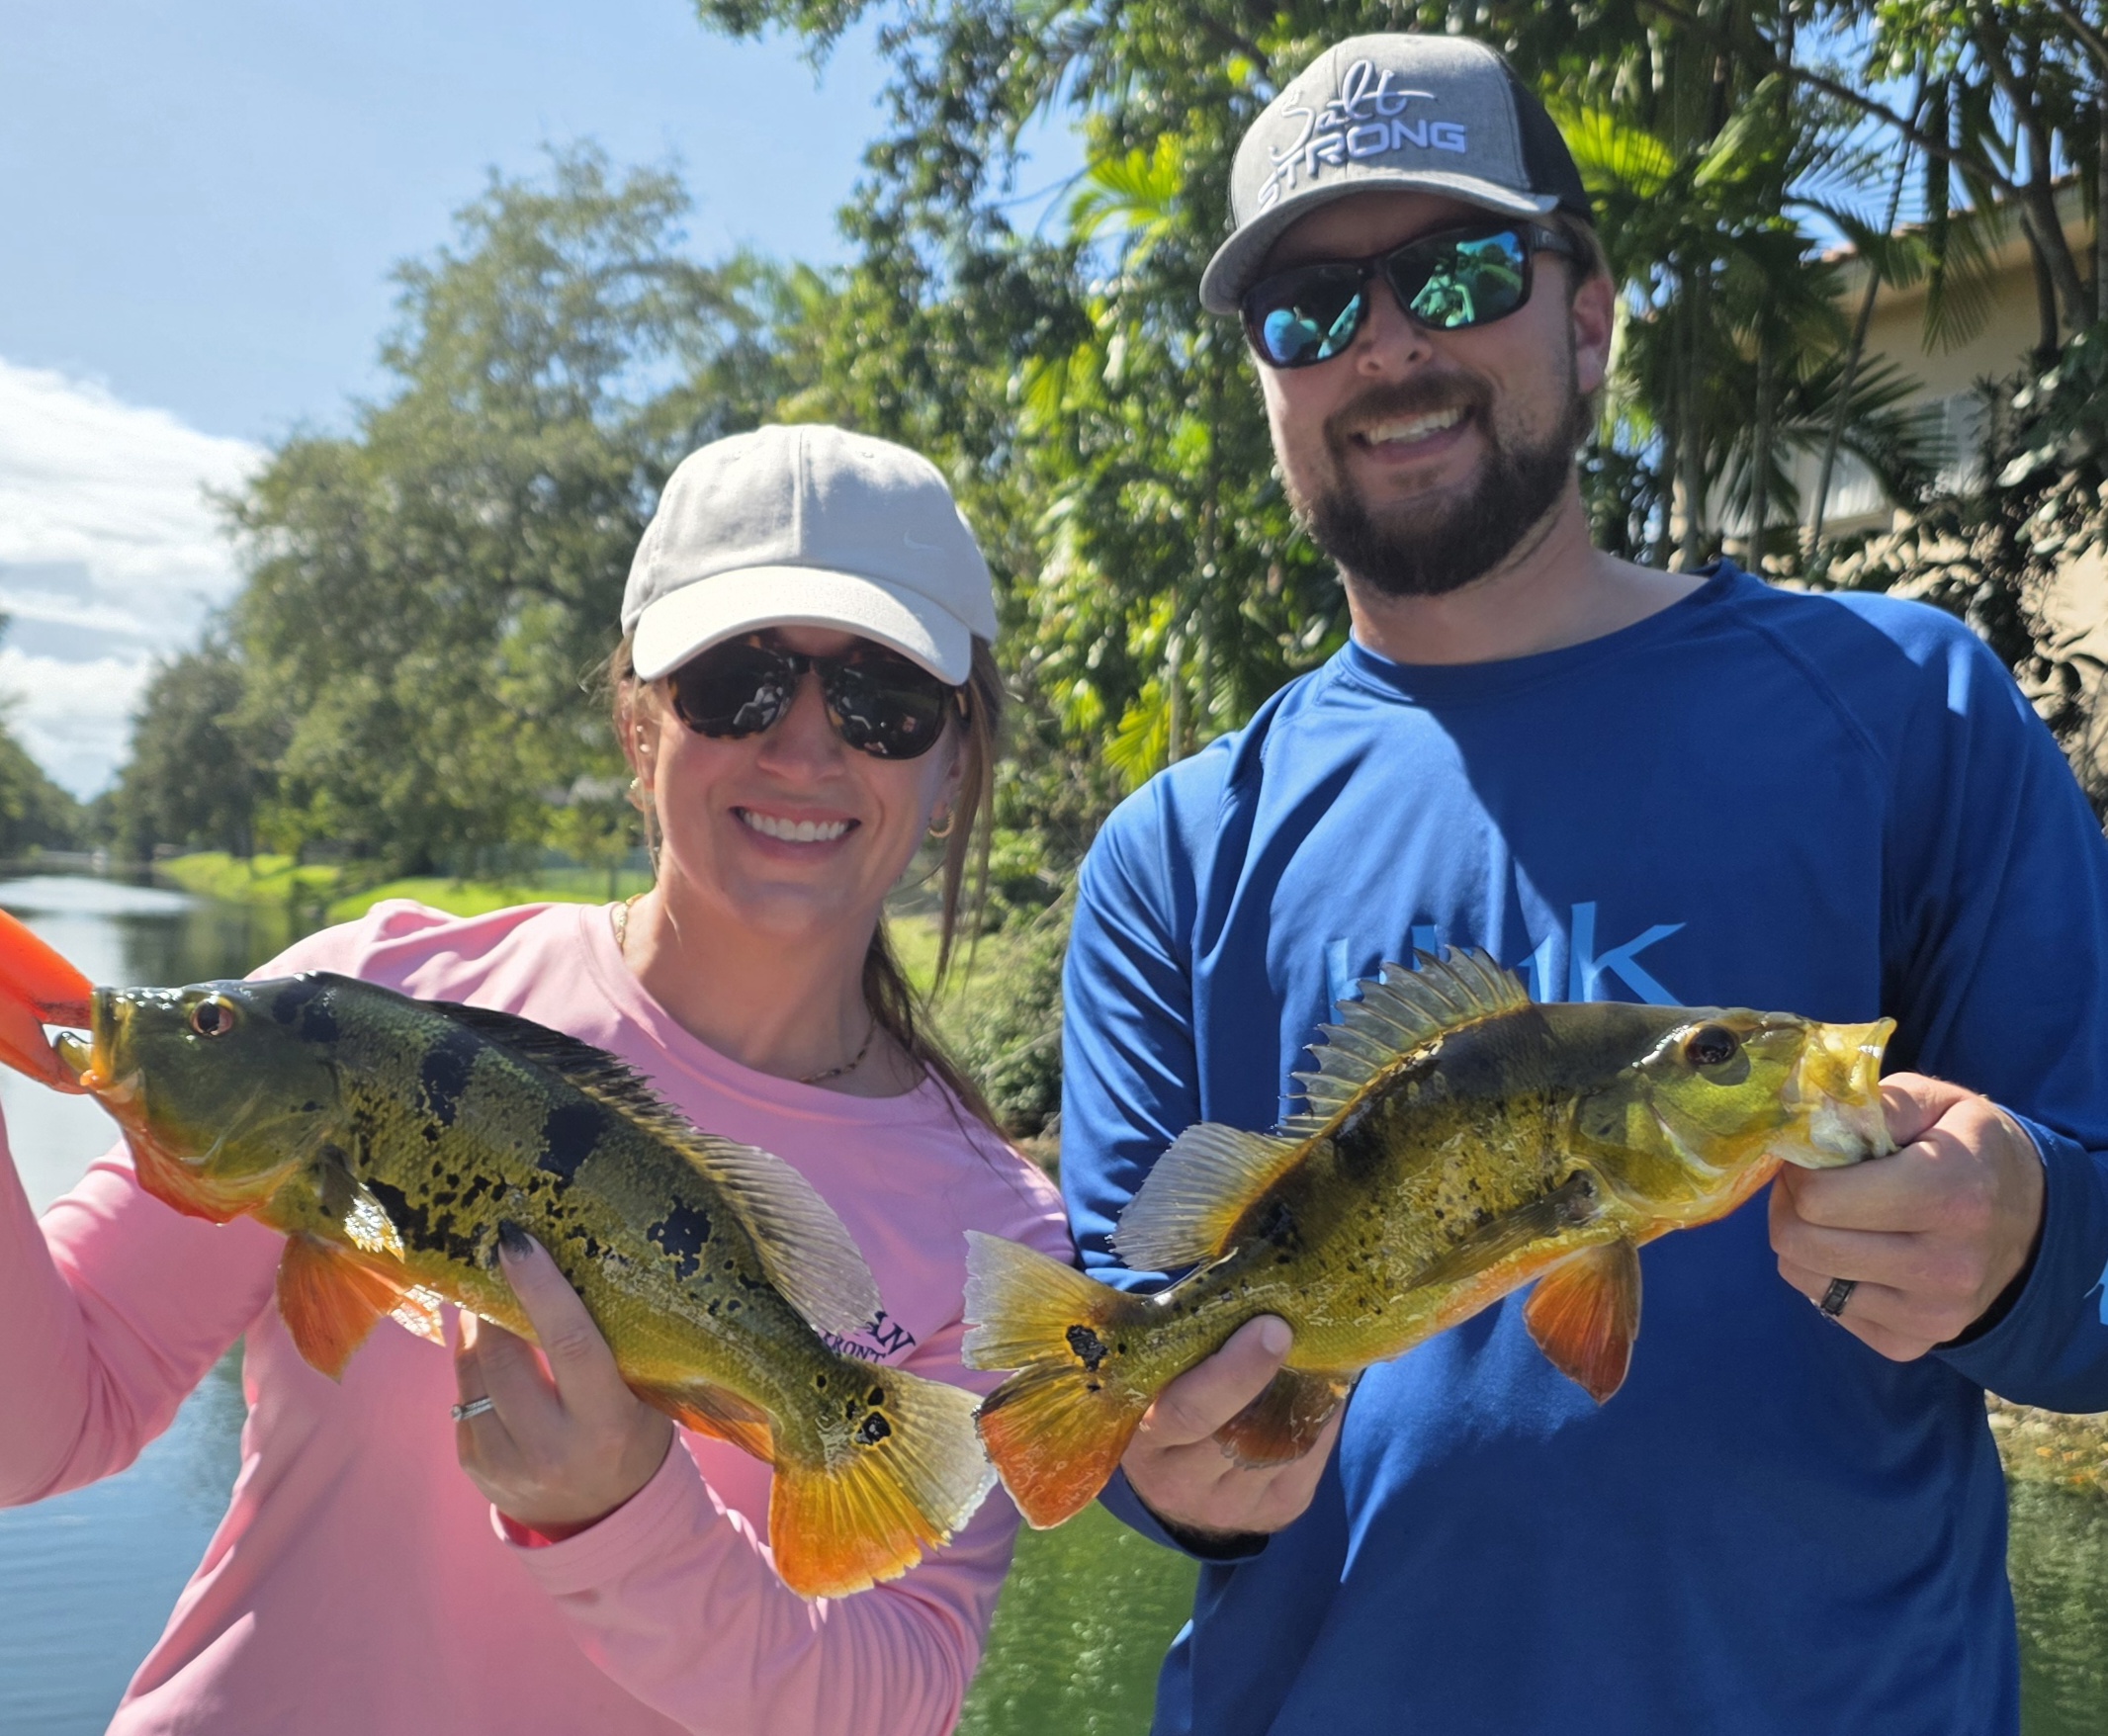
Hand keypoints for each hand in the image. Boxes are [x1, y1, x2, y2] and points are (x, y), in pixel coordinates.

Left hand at [453, 1225, 673, 1537]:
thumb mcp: (642, 1395)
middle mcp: (552, 1449)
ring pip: (474, 1376)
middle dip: (493, 1303)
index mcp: (605, 1424)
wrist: (607, 1517)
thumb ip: (610, 1347)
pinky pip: (463, 1400)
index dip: (541, 1289)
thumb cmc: (634, 1434)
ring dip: (474, 1330)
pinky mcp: (477, 1469)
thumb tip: (566, 1269)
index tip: (517, 1241)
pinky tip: (483, 1345)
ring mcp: (507, 1466)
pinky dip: (471, 1364)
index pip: (570, 1344)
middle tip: (493, 1261)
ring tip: (484, 1298)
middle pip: (505, 1357)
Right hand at [1120, 1316, 1342, 1539]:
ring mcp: (1230, 1507)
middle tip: (1300, 1332)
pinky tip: (1321, 1388)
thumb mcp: (1157, 1373)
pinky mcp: (1275, 1512)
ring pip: (1282, 1448)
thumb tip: (1248, 1285)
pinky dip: (1322, 1418)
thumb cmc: (1166, 1393)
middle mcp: (1180, 1484)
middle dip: (1279, 1380)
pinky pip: (1309, 1461)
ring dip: (1306, 1396)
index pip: (1190, 1412)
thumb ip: (1186, 1340)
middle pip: (1241, 1434)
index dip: (1235, 1372)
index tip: (1271, 1327)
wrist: (1174, 1476)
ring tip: (1315, 1350)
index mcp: (1142, 1442)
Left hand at [1771, 1073, 2044, 1359]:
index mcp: (1952, 1195)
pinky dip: (1825, 1275)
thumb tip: (1806, 1123)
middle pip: (1801, 1242)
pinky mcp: (1913, 1344)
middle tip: (1813, 1184)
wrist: (2032, 1221)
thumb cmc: (1970, 1150)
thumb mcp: (1934, 1103)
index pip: (1819, 1198)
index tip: (1816, 1155)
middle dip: (1790, 1205)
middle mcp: (1946, 1267)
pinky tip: (1860, 1251)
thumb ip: (1869, 1105)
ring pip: (1803, 1276)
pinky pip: (1826, 1307)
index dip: (1801, 1169)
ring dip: (1803, 1239)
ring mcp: (1931, 1315)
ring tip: (1838, 1215)